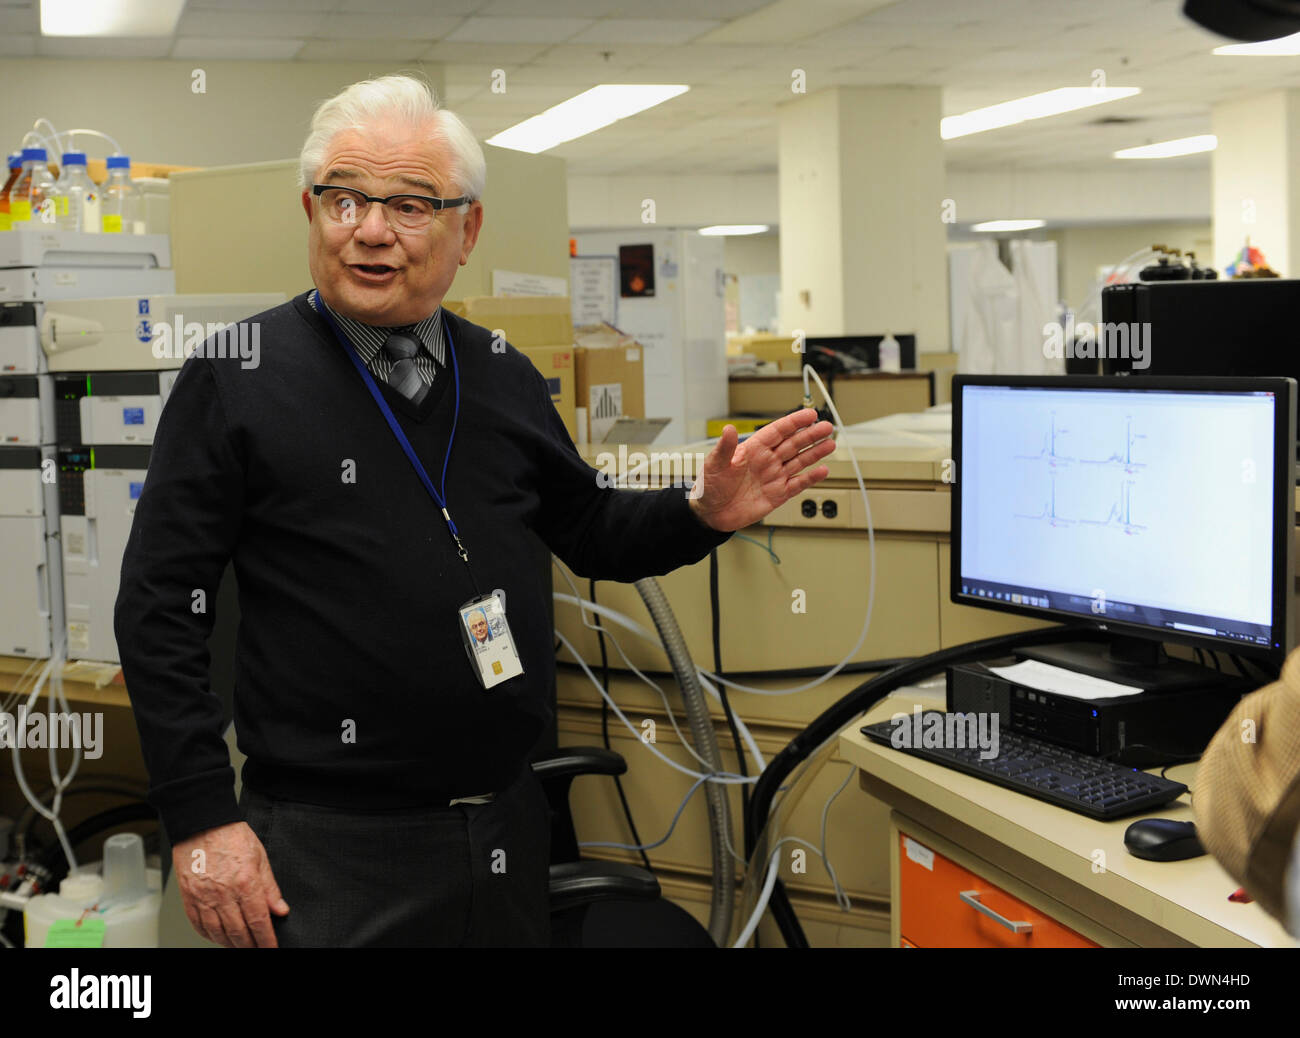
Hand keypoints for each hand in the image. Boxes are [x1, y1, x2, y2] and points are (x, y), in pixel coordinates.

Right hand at [172, 821, 288, 947]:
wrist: (202, 824)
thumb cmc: (231, 836)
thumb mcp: (260, 858)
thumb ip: (270, 888)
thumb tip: (280, 910)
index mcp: (245, 883)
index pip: (258, 921)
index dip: (266, 940)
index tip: (271, 948)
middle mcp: (223, 894)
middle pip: (238, 932)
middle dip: (250, 946)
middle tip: (258, 948)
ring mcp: (203, 897)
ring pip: (218, 933)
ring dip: (230, 944)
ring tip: (240, 945)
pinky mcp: (188, 898)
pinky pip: (198, 925)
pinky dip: (209, 936)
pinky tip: (218, 936)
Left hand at [690, 408, 834, 531]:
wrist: (711, 513)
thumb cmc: (710, 486)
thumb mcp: (714, 464)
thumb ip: (724, 447)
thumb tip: (728, 429)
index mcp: (753, 449)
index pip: (777, 431)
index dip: (794, 422)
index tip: (809, 414)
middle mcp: (767, 461)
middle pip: (793, 444)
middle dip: (810, 435)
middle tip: (827, 426)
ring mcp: (773, 477)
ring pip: (799, 461)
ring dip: (815, 453)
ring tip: (830, 444)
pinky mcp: (777, 494)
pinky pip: (798, 484)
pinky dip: (811, 478)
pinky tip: (822, 470)